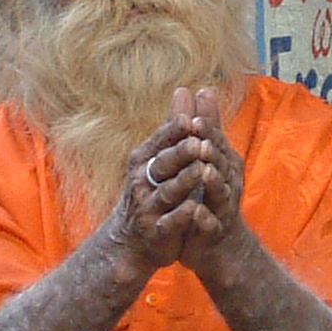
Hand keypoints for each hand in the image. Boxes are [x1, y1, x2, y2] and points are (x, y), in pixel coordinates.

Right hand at [107, 103, 219, 269]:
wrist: (130, 241)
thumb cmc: (150, 191)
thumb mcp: (159, 157)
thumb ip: (174, 127)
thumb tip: (185, 89)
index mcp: (144, 159)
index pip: (161, 141)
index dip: (176, 131)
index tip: (192, 119)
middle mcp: (142, 181)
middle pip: (163, 164)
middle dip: (180, 153)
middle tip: (198, 142)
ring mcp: (148, 207)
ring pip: (167, 192)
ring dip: (184, 181)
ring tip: (201, 171)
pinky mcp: (156, 230)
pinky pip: (170, 222)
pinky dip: (182, 216)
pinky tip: (195, 209)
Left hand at [174, 86, 247, 276]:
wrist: (220, 245)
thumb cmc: (211, 196)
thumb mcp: (209, 158)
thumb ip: (206, 126)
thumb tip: (203, 88)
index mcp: (224, 162)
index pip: (216, 140)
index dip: (207, 128)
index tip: (195, 114)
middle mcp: (228, 181)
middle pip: (221, 161)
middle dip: (211, 147)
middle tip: (198, 134)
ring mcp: (223, 207)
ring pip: (220, 190)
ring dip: (212, 180)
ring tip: (203, 170)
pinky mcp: (214, 231)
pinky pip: (210, 224)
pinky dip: (203, 218)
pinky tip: (194, 213)